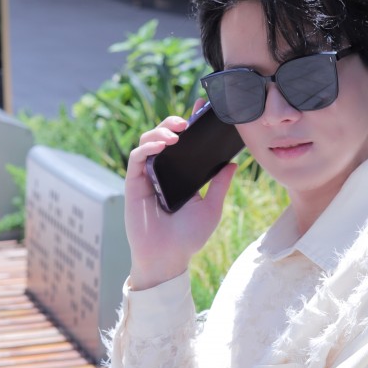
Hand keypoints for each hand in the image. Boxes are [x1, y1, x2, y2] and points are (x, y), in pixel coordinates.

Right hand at [124, 105, 236, 289]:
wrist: (169, 258)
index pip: (185, 143)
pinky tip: (162, 145)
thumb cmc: (188, 237)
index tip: (202, 109)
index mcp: (181, 174)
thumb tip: (233, 163)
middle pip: (164, 136)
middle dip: (173, 122)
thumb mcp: (211, 208)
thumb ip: (219, 185)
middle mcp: (163, 171)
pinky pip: (137, 158)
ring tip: (176, 133)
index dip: (191, 124)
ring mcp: (147, 176)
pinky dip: (148, 147)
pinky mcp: (133, 183)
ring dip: (160, 131)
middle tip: (188, 120)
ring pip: (148, 141)